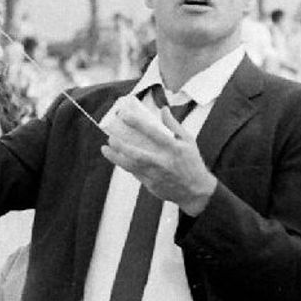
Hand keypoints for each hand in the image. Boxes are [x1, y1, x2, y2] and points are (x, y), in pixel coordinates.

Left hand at [102, 104, 216, 213]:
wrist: (196, 191)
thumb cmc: (192, 163)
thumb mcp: (188, 141)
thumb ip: (174, 125)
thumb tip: (163, 110)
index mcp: (174, 148)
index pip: (153, 132)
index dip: (137, 123)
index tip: (124, 115)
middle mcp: (164, 162)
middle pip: (138, 153)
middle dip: (121, 145)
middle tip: (110, 137)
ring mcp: (156, 175)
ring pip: (132, 166)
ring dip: (116, 157)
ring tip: (105, 149)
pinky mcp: (151, 185)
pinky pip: (135, 173)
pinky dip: (125, 165)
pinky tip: (117, 158)